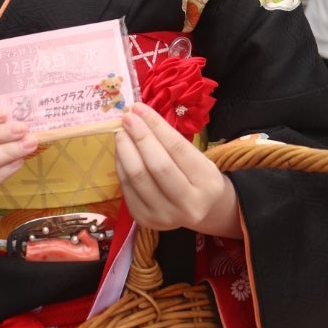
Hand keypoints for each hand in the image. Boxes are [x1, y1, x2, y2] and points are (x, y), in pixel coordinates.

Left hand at [115, 103, 242, 238]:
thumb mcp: (196, 157)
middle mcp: (188, 204)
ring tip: (121, 132)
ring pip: (138, 178)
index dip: (155, 126)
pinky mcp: (145, 220)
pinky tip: (121, 151)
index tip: (139, 108)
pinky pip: (127, 188)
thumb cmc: (197, 176)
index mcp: (207, 183)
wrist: (200, 211)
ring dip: (125, 150)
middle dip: (139, 137)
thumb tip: (139, 115)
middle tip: (127, 117)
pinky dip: (121, 165)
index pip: (177, 148)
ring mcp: (165, 216)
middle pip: (157, 165)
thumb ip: (170, 140)